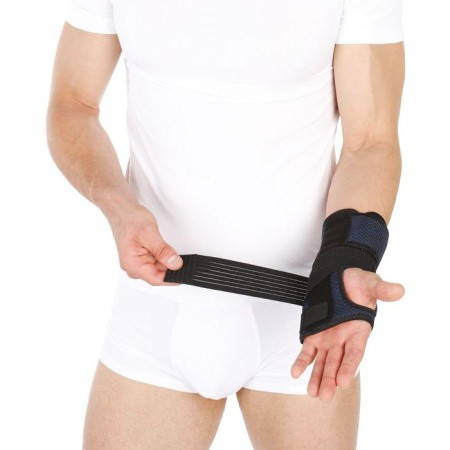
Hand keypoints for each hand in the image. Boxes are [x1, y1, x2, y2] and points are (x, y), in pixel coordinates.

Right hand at [106, 202, 182, 285]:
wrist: (122, 211)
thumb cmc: (130, 219)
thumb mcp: (150, 234)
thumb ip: (163, 251)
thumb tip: (175, 264)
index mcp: (132, 264)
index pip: (156, 279)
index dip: (173, 278)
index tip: (186, 273)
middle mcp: (133, 268)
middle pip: (158, 275)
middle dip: (171, 269)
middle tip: (184, 260)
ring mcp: (136, 265)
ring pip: (158, 270)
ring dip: (167, 263)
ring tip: (171, 250)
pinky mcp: (141, 260)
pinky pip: (156, 264)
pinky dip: (163, 259)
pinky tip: (166, 252)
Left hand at [290, 267, 404, 401]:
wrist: (341, 278)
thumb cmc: (359, 284)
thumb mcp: (371, 284)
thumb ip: (382, 290)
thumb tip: (399, 290)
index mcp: (359, 331)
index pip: (355, 353)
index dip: (349, 367)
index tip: (343, 382)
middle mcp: (344, 339)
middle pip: (337, 363)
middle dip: (330, 379)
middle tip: (325, 397)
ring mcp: (329, 339)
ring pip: (322, 361)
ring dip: (317, 377)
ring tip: (312, 393)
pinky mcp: (315, 334)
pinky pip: (308, 350)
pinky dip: (302, 361)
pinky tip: (295, 373)